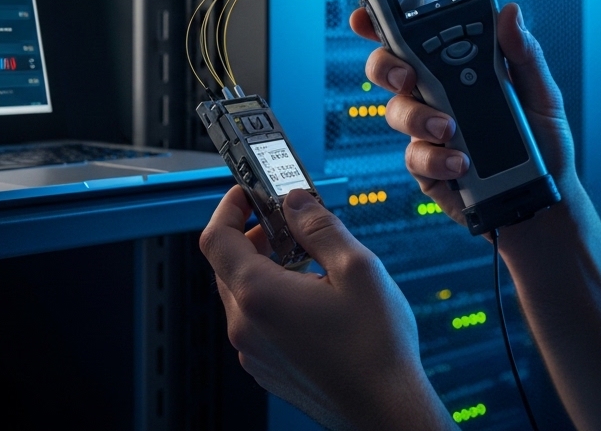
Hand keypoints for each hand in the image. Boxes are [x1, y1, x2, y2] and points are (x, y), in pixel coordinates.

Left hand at [200, 186, 453, 430]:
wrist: (384, 410)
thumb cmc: (375, 348)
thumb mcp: (357, 268)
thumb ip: (320, 228)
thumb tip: (296, 202)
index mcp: (259, 295)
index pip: (216, 237)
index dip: (228, 206)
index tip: (249, 192)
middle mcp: (245, 325)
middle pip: (226, 264)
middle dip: (252, 234)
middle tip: (288, 221)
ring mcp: (253, 351)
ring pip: (242, 293)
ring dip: (265, 266)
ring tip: (309, 259)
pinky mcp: (267, 367)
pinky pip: (255, 321)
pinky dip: (273, 297)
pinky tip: (313, 296)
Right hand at [350, 2, 578, 226]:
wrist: (543, 198)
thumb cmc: (544, 142)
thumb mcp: (542, 93)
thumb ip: (524, 54)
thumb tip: (510, 13)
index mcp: (460, 69)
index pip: (417, 37)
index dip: (383, 22)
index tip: (365, 15)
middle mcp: (437, 95)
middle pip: (390, 69)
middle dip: (385, 66)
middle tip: (406, 76)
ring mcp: (428, 131)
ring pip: (397, 112)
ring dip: (417, 117)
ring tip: (449, 128)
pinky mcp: (428, 166)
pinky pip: (414, 156)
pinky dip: (436, 157)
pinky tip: (460, 162)